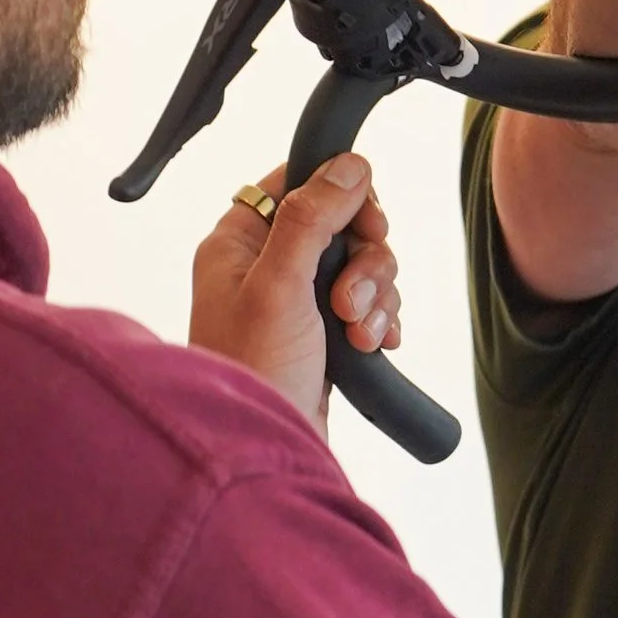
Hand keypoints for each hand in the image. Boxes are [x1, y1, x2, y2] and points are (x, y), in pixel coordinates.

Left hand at [188, 155, 399, 427]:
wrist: (266, 454)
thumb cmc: (253, 371)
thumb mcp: (279, 285)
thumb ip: (312, 218)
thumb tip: (349, 163)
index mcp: (239, 242)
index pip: (298, 183)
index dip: (341, 196)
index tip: (366, 224)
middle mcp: (265, 267)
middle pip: (342, 225)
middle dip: (365, 261)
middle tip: (349, 299)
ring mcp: (296, 303)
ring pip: (361, 266)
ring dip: (374, 297)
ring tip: (357, 334)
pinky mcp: (323, 335)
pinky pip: (368, 305)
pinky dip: (378, 320)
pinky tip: (373, 345)